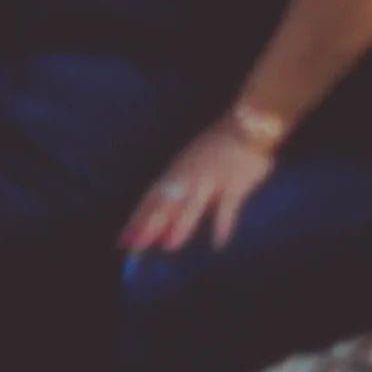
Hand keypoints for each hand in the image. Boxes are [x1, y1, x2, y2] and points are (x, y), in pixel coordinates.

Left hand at [122, 117, 280, 255]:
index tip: (122, 242)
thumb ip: (176, 185)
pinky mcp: (236, 183)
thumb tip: (160, 219)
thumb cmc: (218, 144)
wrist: (249, 123)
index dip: (137, 219)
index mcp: (178, 169)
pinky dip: (223, 225)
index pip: (152, 197)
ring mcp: (213, 178)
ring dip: (182, 223)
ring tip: (170, 245)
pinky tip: (218, 243)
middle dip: (151, 225)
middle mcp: (191, 175)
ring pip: (194, 202)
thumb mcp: (190, 159)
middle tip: (137, 249)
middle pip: (167, 203)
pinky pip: (228, 206)